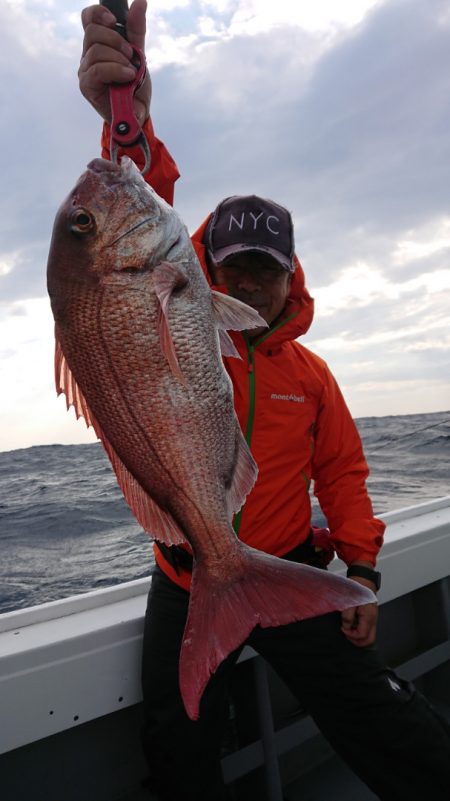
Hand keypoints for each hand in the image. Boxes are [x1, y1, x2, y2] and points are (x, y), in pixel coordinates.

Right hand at [78, 0, 150, 123]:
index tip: (113, 20)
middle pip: (92, 32)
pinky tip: (127, 76)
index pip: (88, 18)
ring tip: (131, 71)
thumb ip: (137, 29)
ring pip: (96, 51)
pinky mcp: (87, 86)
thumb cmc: (134, 86)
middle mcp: (88, 55)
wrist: (137, 114)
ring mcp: (85, 71)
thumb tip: (140, 1)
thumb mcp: (139, 54)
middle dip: (116, 40)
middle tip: (130, 54)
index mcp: (98, 44)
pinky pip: (98, 69)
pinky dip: (116, 70)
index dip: (98, 13)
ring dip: (119, 58)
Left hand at [341, 587, 377, 646]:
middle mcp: (373, 619)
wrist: (364, 579)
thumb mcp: (349, 602)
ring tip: (349, 628)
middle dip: (357, 641)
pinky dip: (360, 630)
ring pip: (369, 635)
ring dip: (358, 636)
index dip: (351, 635)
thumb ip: (347, 616)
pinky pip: (367, 628)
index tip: (343, 628)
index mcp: (368, 616)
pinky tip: (352, 623)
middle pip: (369, 640)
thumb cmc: (358, 587)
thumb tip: (347, 627)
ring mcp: (373, 618)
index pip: (362, 635)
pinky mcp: (371, 616)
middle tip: (347, 634)